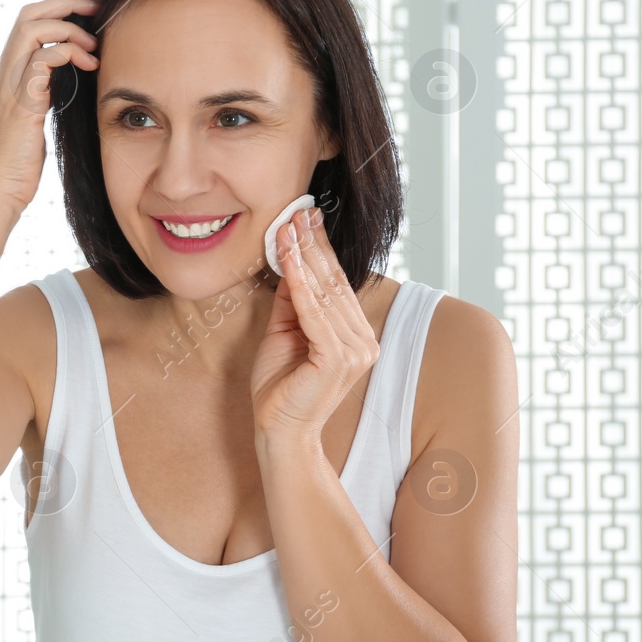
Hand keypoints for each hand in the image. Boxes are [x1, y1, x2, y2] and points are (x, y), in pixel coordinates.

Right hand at [0, 0, 99, 213]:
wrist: (0, 191)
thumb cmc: (19, 163)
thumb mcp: (34, 117)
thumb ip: (44, 92)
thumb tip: (70, 77)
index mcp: (8, 75)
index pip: (28, 23)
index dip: (58, 10)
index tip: (88, 14)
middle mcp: (5, 74)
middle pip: (28, 15)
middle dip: (66, 5)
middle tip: (95, 10)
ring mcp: (10, 86)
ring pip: (33, 30)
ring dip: (69, 30)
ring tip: (93, 46)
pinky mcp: (22, 102)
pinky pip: (42, 60)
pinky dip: (68, 53)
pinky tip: (88, 67)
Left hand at [249, 205, 379, 452]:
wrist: (278, 430)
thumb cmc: (280, 386)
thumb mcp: (284, 332)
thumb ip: (291, 301)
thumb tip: (290, 263)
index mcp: (355, 334)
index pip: (336, 283)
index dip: (320, 249)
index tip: (305, 218)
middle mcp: (362, 340)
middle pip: (333, 283)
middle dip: (312, 245)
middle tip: (297, 211)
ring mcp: (354, 350)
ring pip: (325, 293)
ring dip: (303, 257)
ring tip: (287, 227)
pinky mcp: (337, 359)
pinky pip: (315, 313)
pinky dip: (300, 284)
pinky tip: (288, 260)